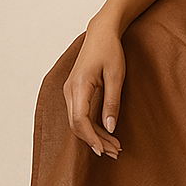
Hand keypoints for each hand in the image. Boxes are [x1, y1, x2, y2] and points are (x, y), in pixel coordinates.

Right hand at [62, 20, 125, 157]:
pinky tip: (105, 133)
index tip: (105, 149)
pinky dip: (91, 126)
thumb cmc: (110, 51)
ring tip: (113, 147)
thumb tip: (111, 128)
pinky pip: (79, 114)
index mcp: (79, 85)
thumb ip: (112, 102)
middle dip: (95, 141)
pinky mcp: (74, 92)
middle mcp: (69, 90)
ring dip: (94, 136)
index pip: (79, 120)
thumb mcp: (116, 76)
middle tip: (115, 152)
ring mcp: (69, 91)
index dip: (91, 137)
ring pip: (77, 122)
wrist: (101, 33)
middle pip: (77, 125)